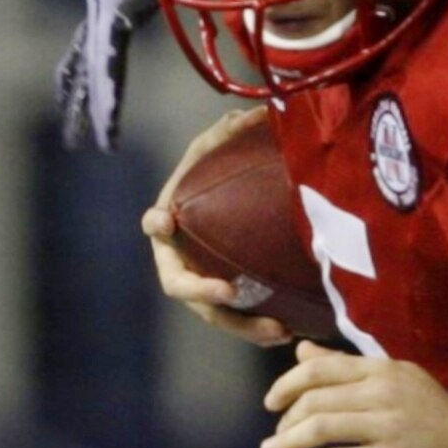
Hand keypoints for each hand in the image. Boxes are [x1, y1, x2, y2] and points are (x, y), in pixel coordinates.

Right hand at [56, 0, 167, 151]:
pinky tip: (71, 105)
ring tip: (75, 139)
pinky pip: (84, 51)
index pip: (107, 52)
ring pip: (80, 61)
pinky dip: (77, 78)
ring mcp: (96, 5)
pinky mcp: (103, 8)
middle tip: (101, 143)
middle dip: (96, 105)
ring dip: (78, 100)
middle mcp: (96, 2)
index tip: (111, 120)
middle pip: (92, 63)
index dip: (107, 87)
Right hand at [143, 109, 289, 346]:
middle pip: (180, 285)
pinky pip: (240, 324)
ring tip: (277, 331)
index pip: (155, 225)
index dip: (157, 224)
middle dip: (202, 292)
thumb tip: (245, 114)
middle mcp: (179, 262)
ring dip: (243, 326)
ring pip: (214, 315)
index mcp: (170, 225)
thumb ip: (225, 136)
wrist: (232, 213)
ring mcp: (200, 288)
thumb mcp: (218, 153)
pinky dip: (262, 331)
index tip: (163, 220)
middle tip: (229, 291)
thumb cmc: (215, 181)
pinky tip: (292, 333)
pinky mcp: (226, 307)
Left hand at [263, 344, 447, 447]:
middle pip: (315, 400)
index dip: (287, 385)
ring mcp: (385, 427)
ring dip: (287, 443)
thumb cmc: (433, 414)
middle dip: (286, 420)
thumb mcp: (394, 379)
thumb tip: (301, 352)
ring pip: (320, 429)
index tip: (272, 403)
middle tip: (275, 438)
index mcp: (381, 370)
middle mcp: (381, 394)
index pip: (320, 370)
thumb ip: (345, 367)